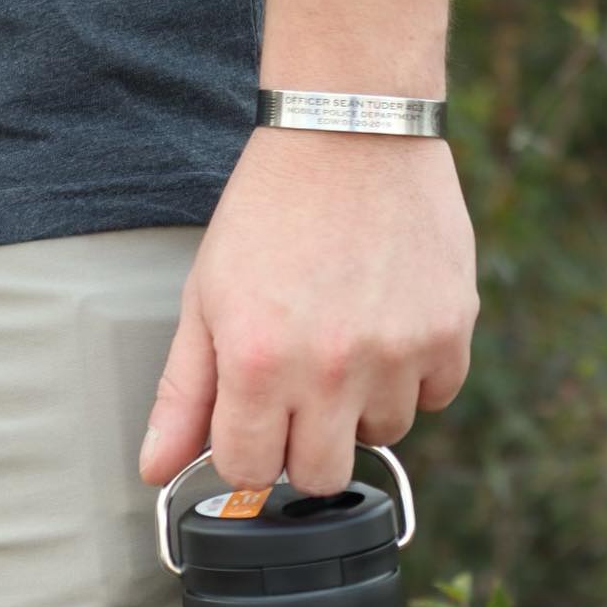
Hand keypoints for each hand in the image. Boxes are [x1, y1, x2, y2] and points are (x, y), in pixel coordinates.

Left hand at [137, 126, 478, 495]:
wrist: (350, 128)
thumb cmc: (270, 210)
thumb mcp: (206, 298)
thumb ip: (182, 394)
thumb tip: (156, 470)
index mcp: (257, 363)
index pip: (251, 474)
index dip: (248, 453)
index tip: (254, 422)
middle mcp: (329, 369)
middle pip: (321, 477)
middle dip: (305, 446)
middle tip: (300, 393)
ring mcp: (396, 353)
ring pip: (384, 436)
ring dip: (363, 407)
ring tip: (347, 341)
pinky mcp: (450, 331)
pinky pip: (436, 396)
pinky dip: (415, 375)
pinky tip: (390, 325)